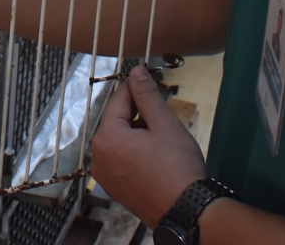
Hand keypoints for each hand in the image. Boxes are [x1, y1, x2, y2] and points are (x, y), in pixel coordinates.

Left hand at [89, 66, 205, 227]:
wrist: (186, 211)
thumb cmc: (177, 168)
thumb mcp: (164, 124)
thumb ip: (147, 95)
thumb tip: (136, 72)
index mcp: (106, 138)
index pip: (118, 100)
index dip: (136, 87)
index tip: (149, 79)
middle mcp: (98, 157)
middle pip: (117, 121)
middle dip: (138, 114)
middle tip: (162, 114)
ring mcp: (105, 176)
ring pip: (119, 140)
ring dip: (137, 133)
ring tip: (162, 138)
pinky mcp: (115, 188)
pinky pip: (121, 159)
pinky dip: (135, 152)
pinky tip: (156, 156)